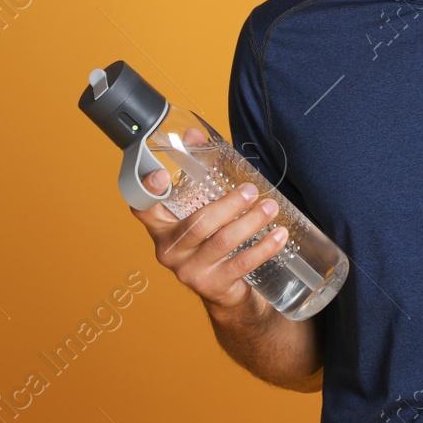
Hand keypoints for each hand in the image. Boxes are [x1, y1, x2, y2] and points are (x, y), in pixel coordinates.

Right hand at [129, 163, 287, 313]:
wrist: (221, 287)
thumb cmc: (208, 239)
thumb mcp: (199, 206)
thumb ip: (197, 170)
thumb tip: (194, 134)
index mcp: (161, 227)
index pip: (142, 207)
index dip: (147, 191)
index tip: (161, 174)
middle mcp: (170, 250)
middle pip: (197, 224)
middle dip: (228, 205)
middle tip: (251, 191)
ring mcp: (190, 271)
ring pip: (222, 242)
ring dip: (250, 223)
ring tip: (270, 208)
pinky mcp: (212, 286)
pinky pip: (241, 264)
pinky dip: (263, 248)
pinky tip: (279, 236)